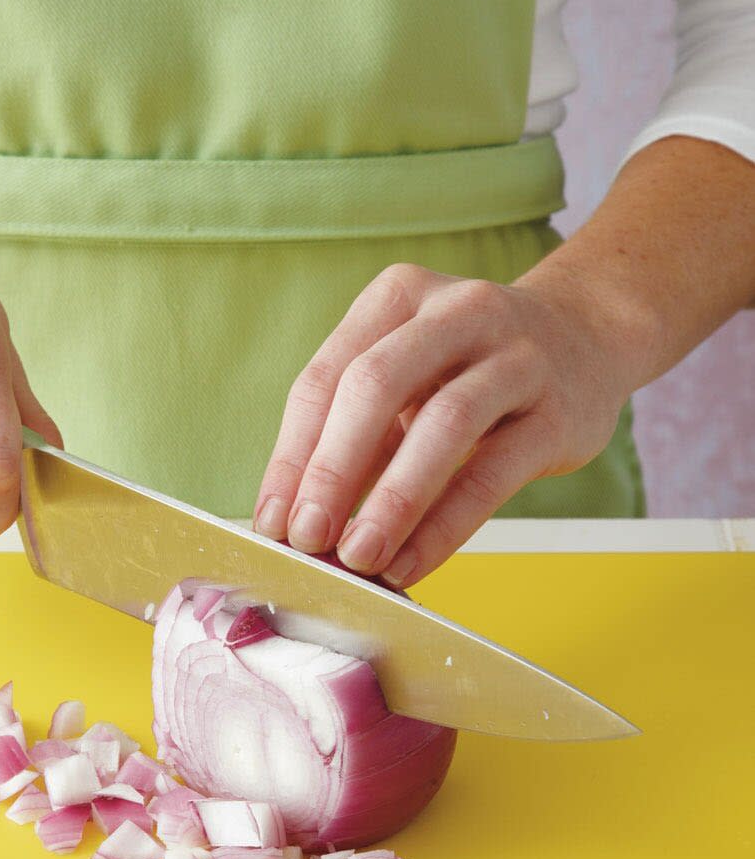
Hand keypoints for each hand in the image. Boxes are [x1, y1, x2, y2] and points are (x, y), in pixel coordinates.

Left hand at [253, 261, 639, 583]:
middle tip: (306, 537)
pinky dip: (445, 524)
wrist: (588, 337)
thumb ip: (358, 432)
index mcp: (398, 296)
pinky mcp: (558, 413)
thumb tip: (297, 519)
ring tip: (358, 558)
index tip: (270, 520)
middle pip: (376, 386)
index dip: (292, 454)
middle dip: (332, 469)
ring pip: (442, 426)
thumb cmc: (471, 366)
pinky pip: (492, 474)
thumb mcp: (409, 373)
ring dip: (392, 500)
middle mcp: (457, 312)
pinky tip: (410, 562)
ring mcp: (515, 357)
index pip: (327, 376)